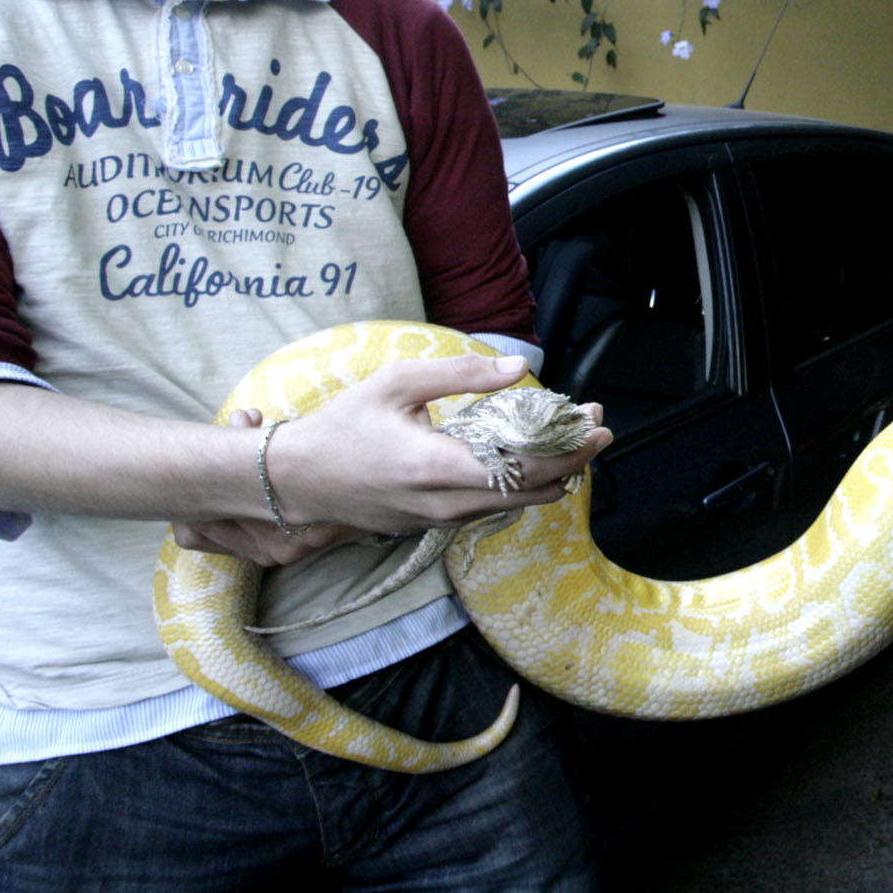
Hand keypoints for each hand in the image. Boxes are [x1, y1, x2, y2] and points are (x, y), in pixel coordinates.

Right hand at [184, 359, 611, 559]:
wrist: (297, 480)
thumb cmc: (343, 426)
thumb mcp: (397, 384)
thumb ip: (460, 376)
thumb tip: (519, 367)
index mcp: (438, 467)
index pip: (524, 468)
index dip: (568, 448)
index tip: (595, 423)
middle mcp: (446, 504)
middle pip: (533, 491)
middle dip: (572, 458)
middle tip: (595, 426)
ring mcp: (442, 520)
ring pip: (516, 503)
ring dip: (551, 472)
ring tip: (570, 437)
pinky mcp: (436, 524)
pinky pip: (494, 507)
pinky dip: (522, 483)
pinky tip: (530, 457)